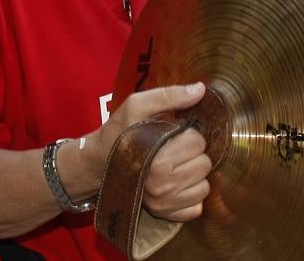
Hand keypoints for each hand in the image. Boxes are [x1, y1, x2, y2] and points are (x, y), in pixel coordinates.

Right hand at [87, 83, 210, 222]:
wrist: (99, 162)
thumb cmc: (118, 132)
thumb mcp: (137, 105)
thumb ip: (170, 96)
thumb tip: (200, 89)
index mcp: (159, 159)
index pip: (197, 142)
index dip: (188, 133)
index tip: (174, 133)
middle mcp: (163, 186)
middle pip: (204, 164)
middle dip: (193, 153)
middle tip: (174, 149)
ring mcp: (165, 204)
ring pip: (205, 187)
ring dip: (194, 174)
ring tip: (176, 165)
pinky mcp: (166, 214)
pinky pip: (197, 207)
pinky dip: (191, 195)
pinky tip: (177, 184)